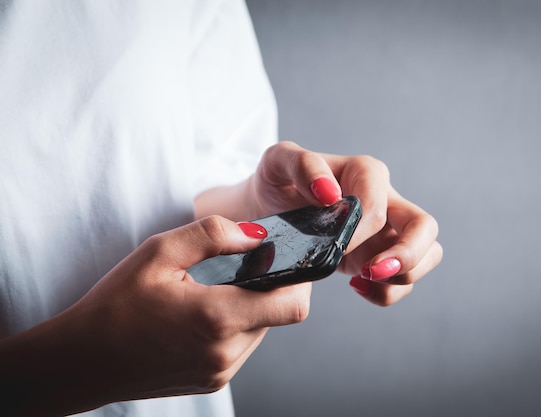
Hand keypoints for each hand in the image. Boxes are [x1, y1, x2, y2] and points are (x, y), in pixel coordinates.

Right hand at [0, 216, 310, 415]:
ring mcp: (219, 371)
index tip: (287, 259)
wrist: (82, 361)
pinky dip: (235, 326)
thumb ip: (213, 234)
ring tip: (216, 290)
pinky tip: (204, 314)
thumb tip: (257, 234)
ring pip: (262, 331)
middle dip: (271, 288)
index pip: (292, 305)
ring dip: (252, 308)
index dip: (300, 279)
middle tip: (243, 268)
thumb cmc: (115, 304)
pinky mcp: (211, 381)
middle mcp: (225, 352)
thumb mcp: (158, 252)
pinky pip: (242, 348)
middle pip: (279, 315)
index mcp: (216, 318)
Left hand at [250, 141, 441, 305]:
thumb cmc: (276, 183)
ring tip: (364, 280)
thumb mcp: (277, 163)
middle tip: (372, 272)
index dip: (362, 230)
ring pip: (428, 254)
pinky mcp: (380, 256)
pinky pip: (403, 280)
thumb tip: (330, 193)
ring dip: (405, 276)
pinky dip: (387, 292)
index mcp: (364, 173)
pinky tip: (356, 286)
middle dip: (408, 255)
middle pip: (425, 227)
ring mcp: (387, 231)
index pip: (380, 205)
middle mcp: (385, 200)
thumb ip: (302, 165)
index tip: (334, 246)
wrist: (266, 209)